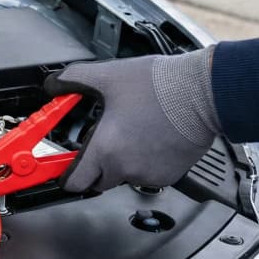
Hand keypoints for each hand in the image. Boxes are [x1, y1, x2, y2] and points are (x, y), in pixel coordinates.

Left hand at [44, 48, 220, 192]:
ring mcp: (149, 175)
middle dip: (95, 164)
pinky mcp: (169, 175)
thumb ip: (73, 80)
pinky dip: (144, 162)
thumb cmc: (160, 85)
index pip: (74, 182)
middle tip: (102, 139)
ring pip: (123, 177)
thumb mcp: (107, 75)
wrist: (203, 92)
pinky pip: (147, 175)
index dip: (67, 174)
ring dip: (122, 161)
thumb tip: (54, 84)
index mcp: (106, 149)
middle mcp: (126, 168)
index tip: (65, 166)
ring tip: (131, 131)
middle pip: (98, 180)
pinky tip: (149, 138)